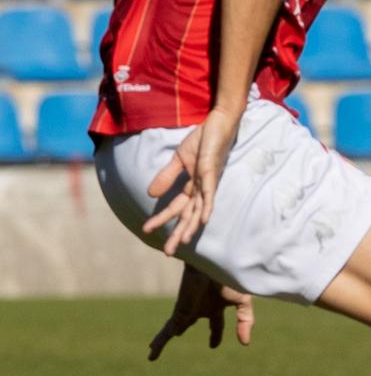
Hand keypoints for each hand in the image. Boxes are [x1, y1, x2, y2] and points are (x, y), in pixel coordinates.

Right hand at [141, 105, 242, 256]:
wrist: (219, 122)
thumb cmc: (203, 140)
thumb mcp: (179, 159)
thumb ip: (167, 177)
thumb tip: (151, 195)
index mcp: (193, 185)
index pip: (176, 207)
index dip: (162, 219)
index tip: (146, 230)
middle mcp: (202, 187)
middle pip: (189, 215)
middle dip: (178, 233)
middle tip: (168, 253)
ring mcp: (208, 180)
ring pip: (199, 208)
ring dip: (190, 225)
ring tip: (183, 241)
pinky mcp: (212, 170)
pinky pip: (209, 191)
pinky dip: (206, 205)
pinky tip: (204, 219)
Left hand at [149, 264, 253, 360]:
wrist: (213, 263)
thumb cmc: (228, 277)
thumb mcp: (242, 302)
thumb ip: (244, 322)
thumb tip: (245, 344)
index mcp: (215, 305)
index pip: (215, 325)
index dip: (215, 335)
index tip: (213, 345)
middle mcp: (199, 308)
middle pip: (188, 323)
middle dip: (182, 329)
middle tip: (178, 334)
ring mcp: (187, 310)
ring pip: (173, 330)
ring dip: (162, 340)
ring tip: (151, 353)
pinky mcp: (179, 312)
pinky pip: (168, 331)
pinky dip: (160, 342)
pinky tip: (152, 351)